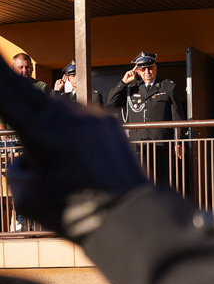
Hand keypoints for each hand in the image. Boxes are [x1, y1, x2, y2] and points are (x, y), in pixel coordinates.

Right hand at [0, 60, 147, 239]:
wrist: (131, 216)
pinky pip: (79, 114)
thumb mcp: (27, 198)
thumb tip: (26, 155)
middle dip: (9, 81)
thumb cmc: (76, 214)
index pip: (4, 92)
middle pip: (25, 88)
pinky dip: (68, 123)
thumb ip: (17, 169)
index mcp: (39, 134)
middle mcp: (65, 117)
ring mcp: (90, 116)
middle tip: (3, 67)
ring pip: (53, 103)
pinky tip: (75, 150)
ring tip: (52, 148)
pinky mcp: (109, 121)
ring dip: (42, 112)